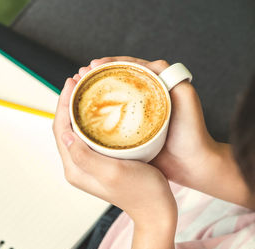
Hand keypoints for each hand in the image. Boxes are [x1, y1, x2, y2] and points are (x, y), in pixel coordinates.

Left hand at [52, 74, 176, 226]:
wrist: (157, 208)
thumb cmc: (141, 192)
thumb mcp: (112, 173)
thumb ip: (84, 155)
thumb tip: (65, 134)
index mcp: (75, 168)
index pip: (60, 129)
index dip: (62, 103)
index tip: (71, 82)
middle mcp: (77, 164)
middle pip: (65, 126)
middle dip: (68, 101)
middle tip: (79, 79)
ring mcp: (88, 162)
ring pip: (76, 128)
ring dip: (78, 106)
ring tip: (87, 86)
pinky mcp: (100, 160)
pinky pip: (88, 133)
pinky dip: (90, 116)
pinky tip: (101, 105)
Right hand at [83, 57, 219, 189]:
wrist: (192, 164)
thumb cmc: (191, 132)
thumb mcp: (185, 98)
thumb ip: (172, 78)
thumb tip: (151, 63)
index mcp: (153, 86)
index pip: (126, 68)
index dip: (108, 64)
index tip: (93, 66)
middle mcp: (141, 98)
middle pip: (113, 82)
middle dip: (94, 77)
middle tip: (79, 76)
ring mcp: (133, 115)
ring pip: (109, 99)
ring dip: (92, 93)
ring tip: (77, 89)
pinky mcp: (127, 132)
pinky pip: (109, 119)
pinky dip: (96, 114)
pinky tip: (84, 113)